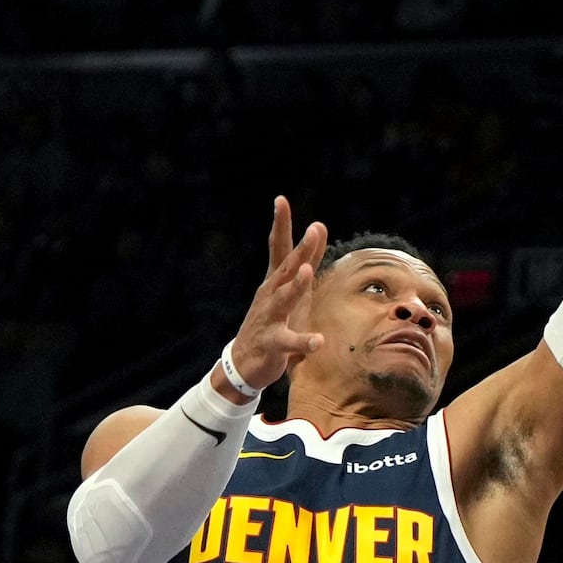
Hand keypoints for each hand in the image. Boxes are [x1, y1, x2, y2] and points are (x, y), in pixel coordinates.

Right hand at [225, 197, 327, 392]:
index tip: (280, 200)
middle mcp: (270, 295)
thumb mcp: (291, 287)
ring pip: (284, 299)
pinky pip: (290, 342)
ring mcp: (270, 318)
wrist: (243, 362)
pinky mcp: (273, 344)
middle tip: (313, 230)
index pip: (279, 248)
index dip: (281, 225)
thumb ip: (308, 258)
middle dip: (300, 249)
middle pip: (286, 268)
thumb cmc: (272, 321)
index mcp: (276, 281)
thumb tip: (319, 226)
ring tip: (306, 272)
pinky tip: (317, 341)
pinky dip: (304, 342)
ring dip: (296, 285)